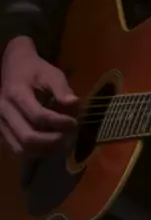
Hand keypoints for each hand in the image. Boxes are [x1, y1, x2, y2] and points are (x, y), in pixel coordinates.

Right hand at [0, 36, 78, 156]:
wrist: (14, 66)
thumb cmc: (35, 70)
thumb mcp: (51, 73)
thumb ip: (62, 88)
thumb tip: (75, 104)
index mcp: (16, 94)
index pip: (38, 116)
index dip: (58, 122)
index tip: (74, 123)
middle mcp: (4, 112)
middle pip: (27, 137)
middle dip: (52, 141)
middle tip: (69, 137)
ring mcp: (0, 123)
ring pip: (21, 148)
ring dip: (44, 150)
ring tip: (61, 142)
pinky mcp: (2, 131)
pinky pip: (17, 149)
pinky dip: (35, 152)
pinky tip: (49, 145)